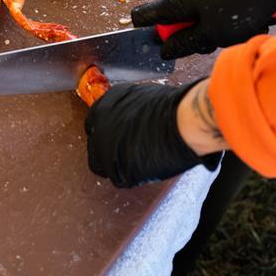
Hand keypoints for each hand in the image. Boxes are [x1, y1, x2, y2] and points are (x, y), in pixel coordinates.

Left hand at [85, 80, 221, 187]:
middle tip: (126, 152)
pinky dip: (131, 176)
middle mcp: (99, 128)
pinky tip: (144, 168)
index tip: (113, 138)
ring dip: (118, 166)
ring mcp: (106, 150)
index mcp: (104, 106)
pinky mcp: (118, 170)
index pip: (93, 124)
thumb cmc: (171, 106)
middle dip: (108, 151)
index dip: (105, 133)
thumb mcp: (140, 97)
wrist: (183, 121)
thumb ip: (126, 109)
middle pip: (95, 147)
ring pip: (104, 166)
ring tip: (138, 161)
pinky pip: (120, 178)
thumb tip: (128, 117)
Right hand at [132, 0, 275, 58]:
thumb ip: (184, 43)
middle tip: (212, 40)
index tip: (171, 45)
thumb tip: (165, 50)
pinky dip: (221, 18)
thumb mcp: (212, 33)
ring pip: (192, 17)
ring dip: (209, 29)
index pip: (143, 17)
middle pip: (171, 21)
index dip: (152, 35)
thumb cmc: (242, 1)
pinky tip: (240, 18)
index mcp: (174, 0)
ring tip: (232, 29)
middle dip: (188, 36)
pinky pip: (208, 9)